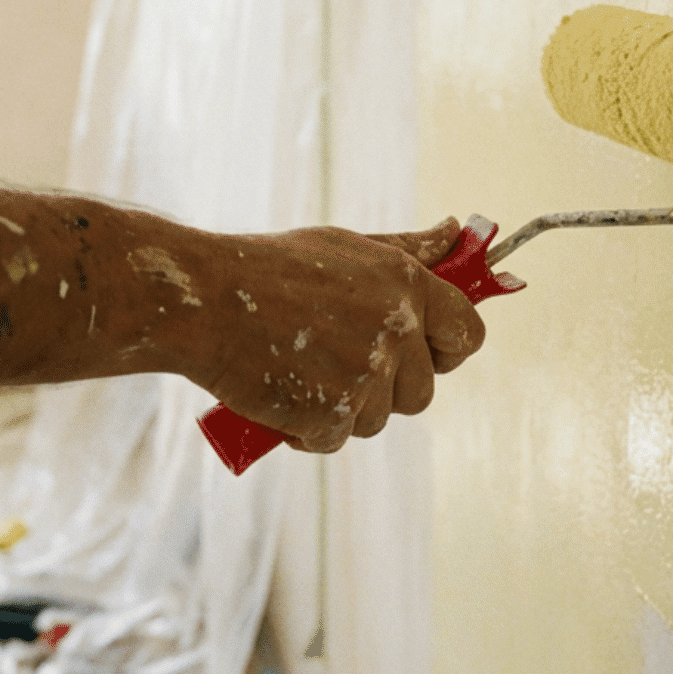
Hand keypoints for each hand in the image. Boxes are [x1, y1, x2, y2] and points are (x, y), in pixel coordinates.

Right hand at [147, 219, 484, 451]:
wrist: (204, 300)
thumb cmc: (271, 268)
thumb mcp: (346, 247)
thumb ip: (409, 250)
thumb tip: (458, 234)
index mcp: (406, 283)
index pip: (468, 332)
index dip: (448, 350)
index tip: (424, 352)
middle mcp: (396, 328)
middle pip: (423, 390)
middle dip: (388, 389)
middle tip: (340, 365)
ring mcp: (366, 373)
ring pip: (378, 419)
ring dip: (345, 409)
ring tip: (303, 374)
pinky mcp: (333, 413)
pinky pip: (336, 439)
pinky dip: (309, 429)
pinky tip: (283, 396)